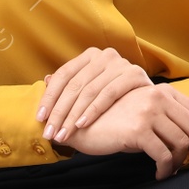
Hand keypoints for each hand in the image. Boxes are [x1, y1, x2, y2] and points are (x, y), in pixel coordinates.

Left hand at [36, 46, 151, 142]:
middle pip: (75, 84)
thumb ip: (69, 86)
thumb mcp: (88, 92)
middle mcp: (105, 55)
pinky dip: (93, 110)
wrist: (149, 107)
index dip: (50, 97)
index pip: (64, 74)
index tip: (40, 118)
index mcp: (91, 55)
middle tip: (49, 132)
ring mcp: (121, 63)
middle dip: (59, 112)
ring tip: (63, 134)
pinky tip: (81, 124)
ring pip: (89, 90)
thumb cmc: (113, 102)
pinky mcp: (135, 74)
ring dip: (73, 115)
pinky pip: (108, 93)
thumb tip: (46, 79)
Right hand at [59, 83, 188, 179]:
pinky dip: (166, 169)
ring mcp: (149, 111)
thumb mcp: (143, 113)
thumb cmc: (112, 120)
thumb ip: (167, 119)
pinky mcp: (138, 129)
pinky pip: (164, 155)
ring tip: (172, 172)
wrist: (77, 120)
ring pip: (183, 143)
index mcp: (166, 92)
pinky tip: (159, 175)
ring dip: (181, 164)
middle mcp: (160, 97)